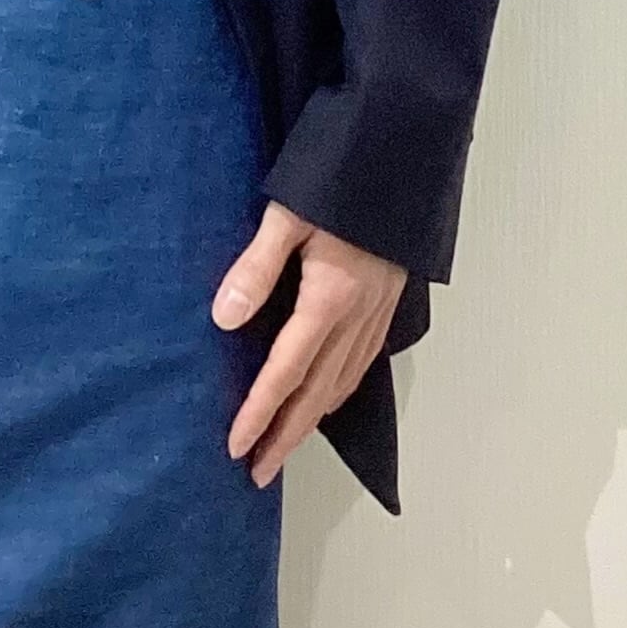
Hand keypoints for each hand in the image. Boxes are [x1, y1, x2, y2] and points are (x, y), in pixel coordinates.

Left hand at [212, 202, 408, 487]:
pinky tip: (328, 398)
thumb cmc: (340, 179)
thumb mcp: (288, 215)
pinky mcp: (389, 302)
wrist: (402, 156)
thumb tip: (224, 320)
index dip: (261, 412)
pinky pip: (363, 363)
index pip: (288, 370)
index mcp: (331, 297)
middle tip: (257, 471)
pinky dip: (341, 391)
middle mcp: (359, 315)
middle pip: (318, 392)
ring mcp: (379, 312)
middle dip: (286, 436)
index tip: (236, 445)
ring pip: (344, 383)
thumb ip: (256, 268)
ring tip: (284, 446)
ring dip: (312, 421)